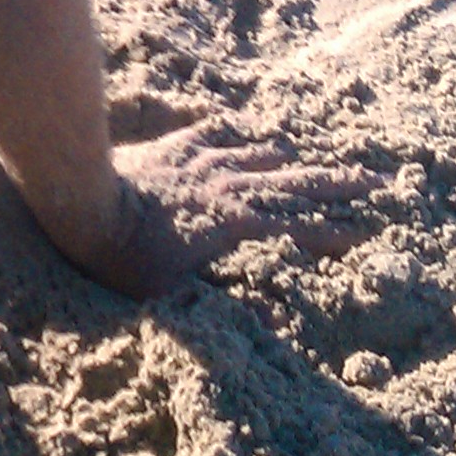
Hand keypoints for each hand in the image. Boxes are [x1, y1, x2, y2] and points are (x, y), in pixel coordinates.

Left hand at [72, 115, 378, 300]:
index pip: (295, 226)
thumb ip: (227, 307)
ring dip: (292, 160)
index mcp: (233, 222)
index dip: (331, 230)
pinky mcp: (175, 146)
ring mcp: (201, 160)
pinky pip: (218, 133)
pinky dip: (241, 134)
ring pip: (260, 155)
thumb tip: (278, 322)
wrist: (83, 203)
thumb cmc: (126, 260)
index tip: (365, 231)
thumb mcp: (176, 298)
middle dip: (335, 185)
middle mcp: (227, 185)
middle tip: (373, 180)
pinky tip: (251, 132)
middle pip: (292, 183)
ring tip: (317, 160)